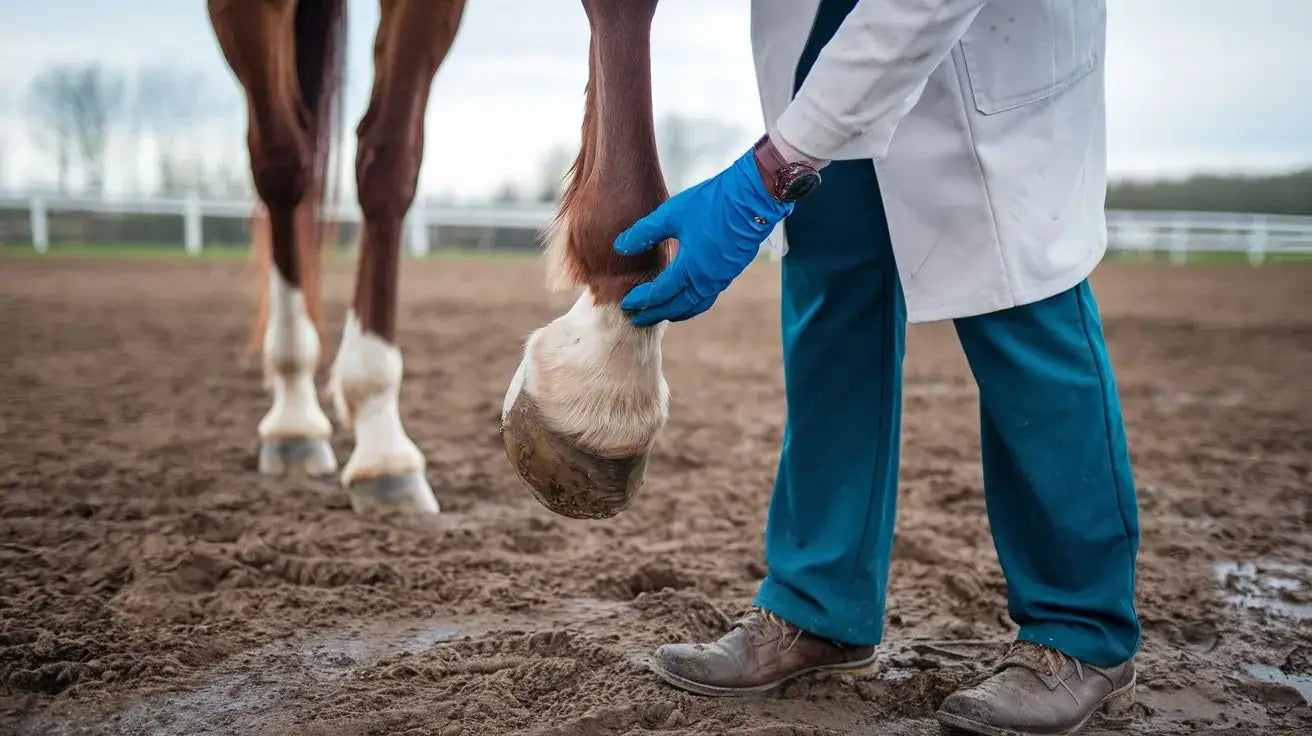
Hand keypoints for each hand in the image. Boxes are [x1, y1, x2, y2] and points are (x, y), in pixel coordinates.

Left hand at [613, 149, 793, 326]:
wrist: (753, 199)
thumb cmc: (711, 203)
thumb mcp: (671, 214)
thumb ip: (644, 232)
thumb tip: (619, 247)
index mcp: (689, 269)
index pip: (660, 294)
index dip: (641, 301)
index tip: (625, 304)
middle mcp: (706, 281)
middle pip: (677, 307)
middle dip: (656, 314)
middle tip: (637, 319)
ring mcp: (721, 279)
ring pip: (695, 306)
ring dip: (675, 312)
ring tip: (661, 313)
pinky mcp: (730, 272)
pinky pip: (707, 297)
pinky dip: (692, 303)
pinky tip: (686, 296)